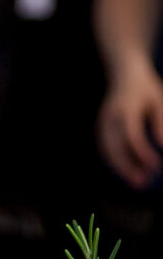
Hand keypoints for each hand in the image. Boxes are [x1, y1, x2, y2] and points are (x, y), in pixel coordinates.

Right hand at [100, 62, 162, 187]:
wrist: (124, 74)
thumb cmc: (146, 88)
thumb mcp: (159, 101)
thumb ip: (160, 123)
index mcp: (126, 110)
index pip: (132, 136)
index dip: (143, 153)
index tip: (157, 166)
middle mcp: (110, 118)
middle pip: (115, 148)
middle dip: (128, 167)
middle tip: (142, 183)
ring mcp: (102, 123)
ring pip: (107, 150)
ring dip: (121, 168)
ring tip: (136, 183)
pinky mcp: (101, 127)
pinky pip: (105, 148)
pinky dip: (115, 162)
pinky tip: (127, 172)